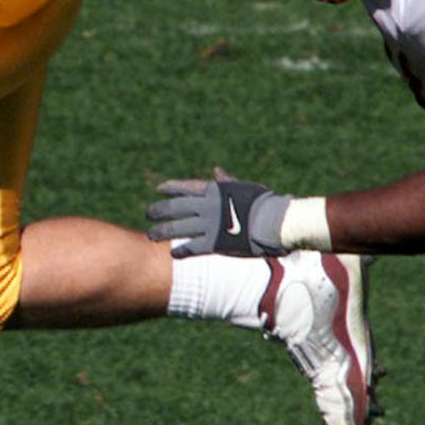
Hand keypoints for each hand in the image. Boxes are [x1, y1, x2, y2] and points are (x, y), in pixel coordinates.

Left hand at [146, 170, 289, 256]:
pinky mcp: (213, 243)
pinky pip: (191, 247)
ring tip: (151, 235)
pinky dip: (181, 251)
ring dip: (162, 231)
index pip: (185, 187)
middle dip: (159, 210)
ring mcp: (208, 225)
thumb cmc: (264, 202)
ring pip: (177, 228)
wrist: (275, 222)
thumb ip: (226, 181)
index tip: (159, 189)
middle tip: (149, 213)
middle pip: (175, 208)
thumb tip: (216, 171)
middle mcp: (206, 206)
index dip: (170, 188)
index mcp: (214, 190)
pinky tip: (173, 254)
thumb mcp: (243, 187)